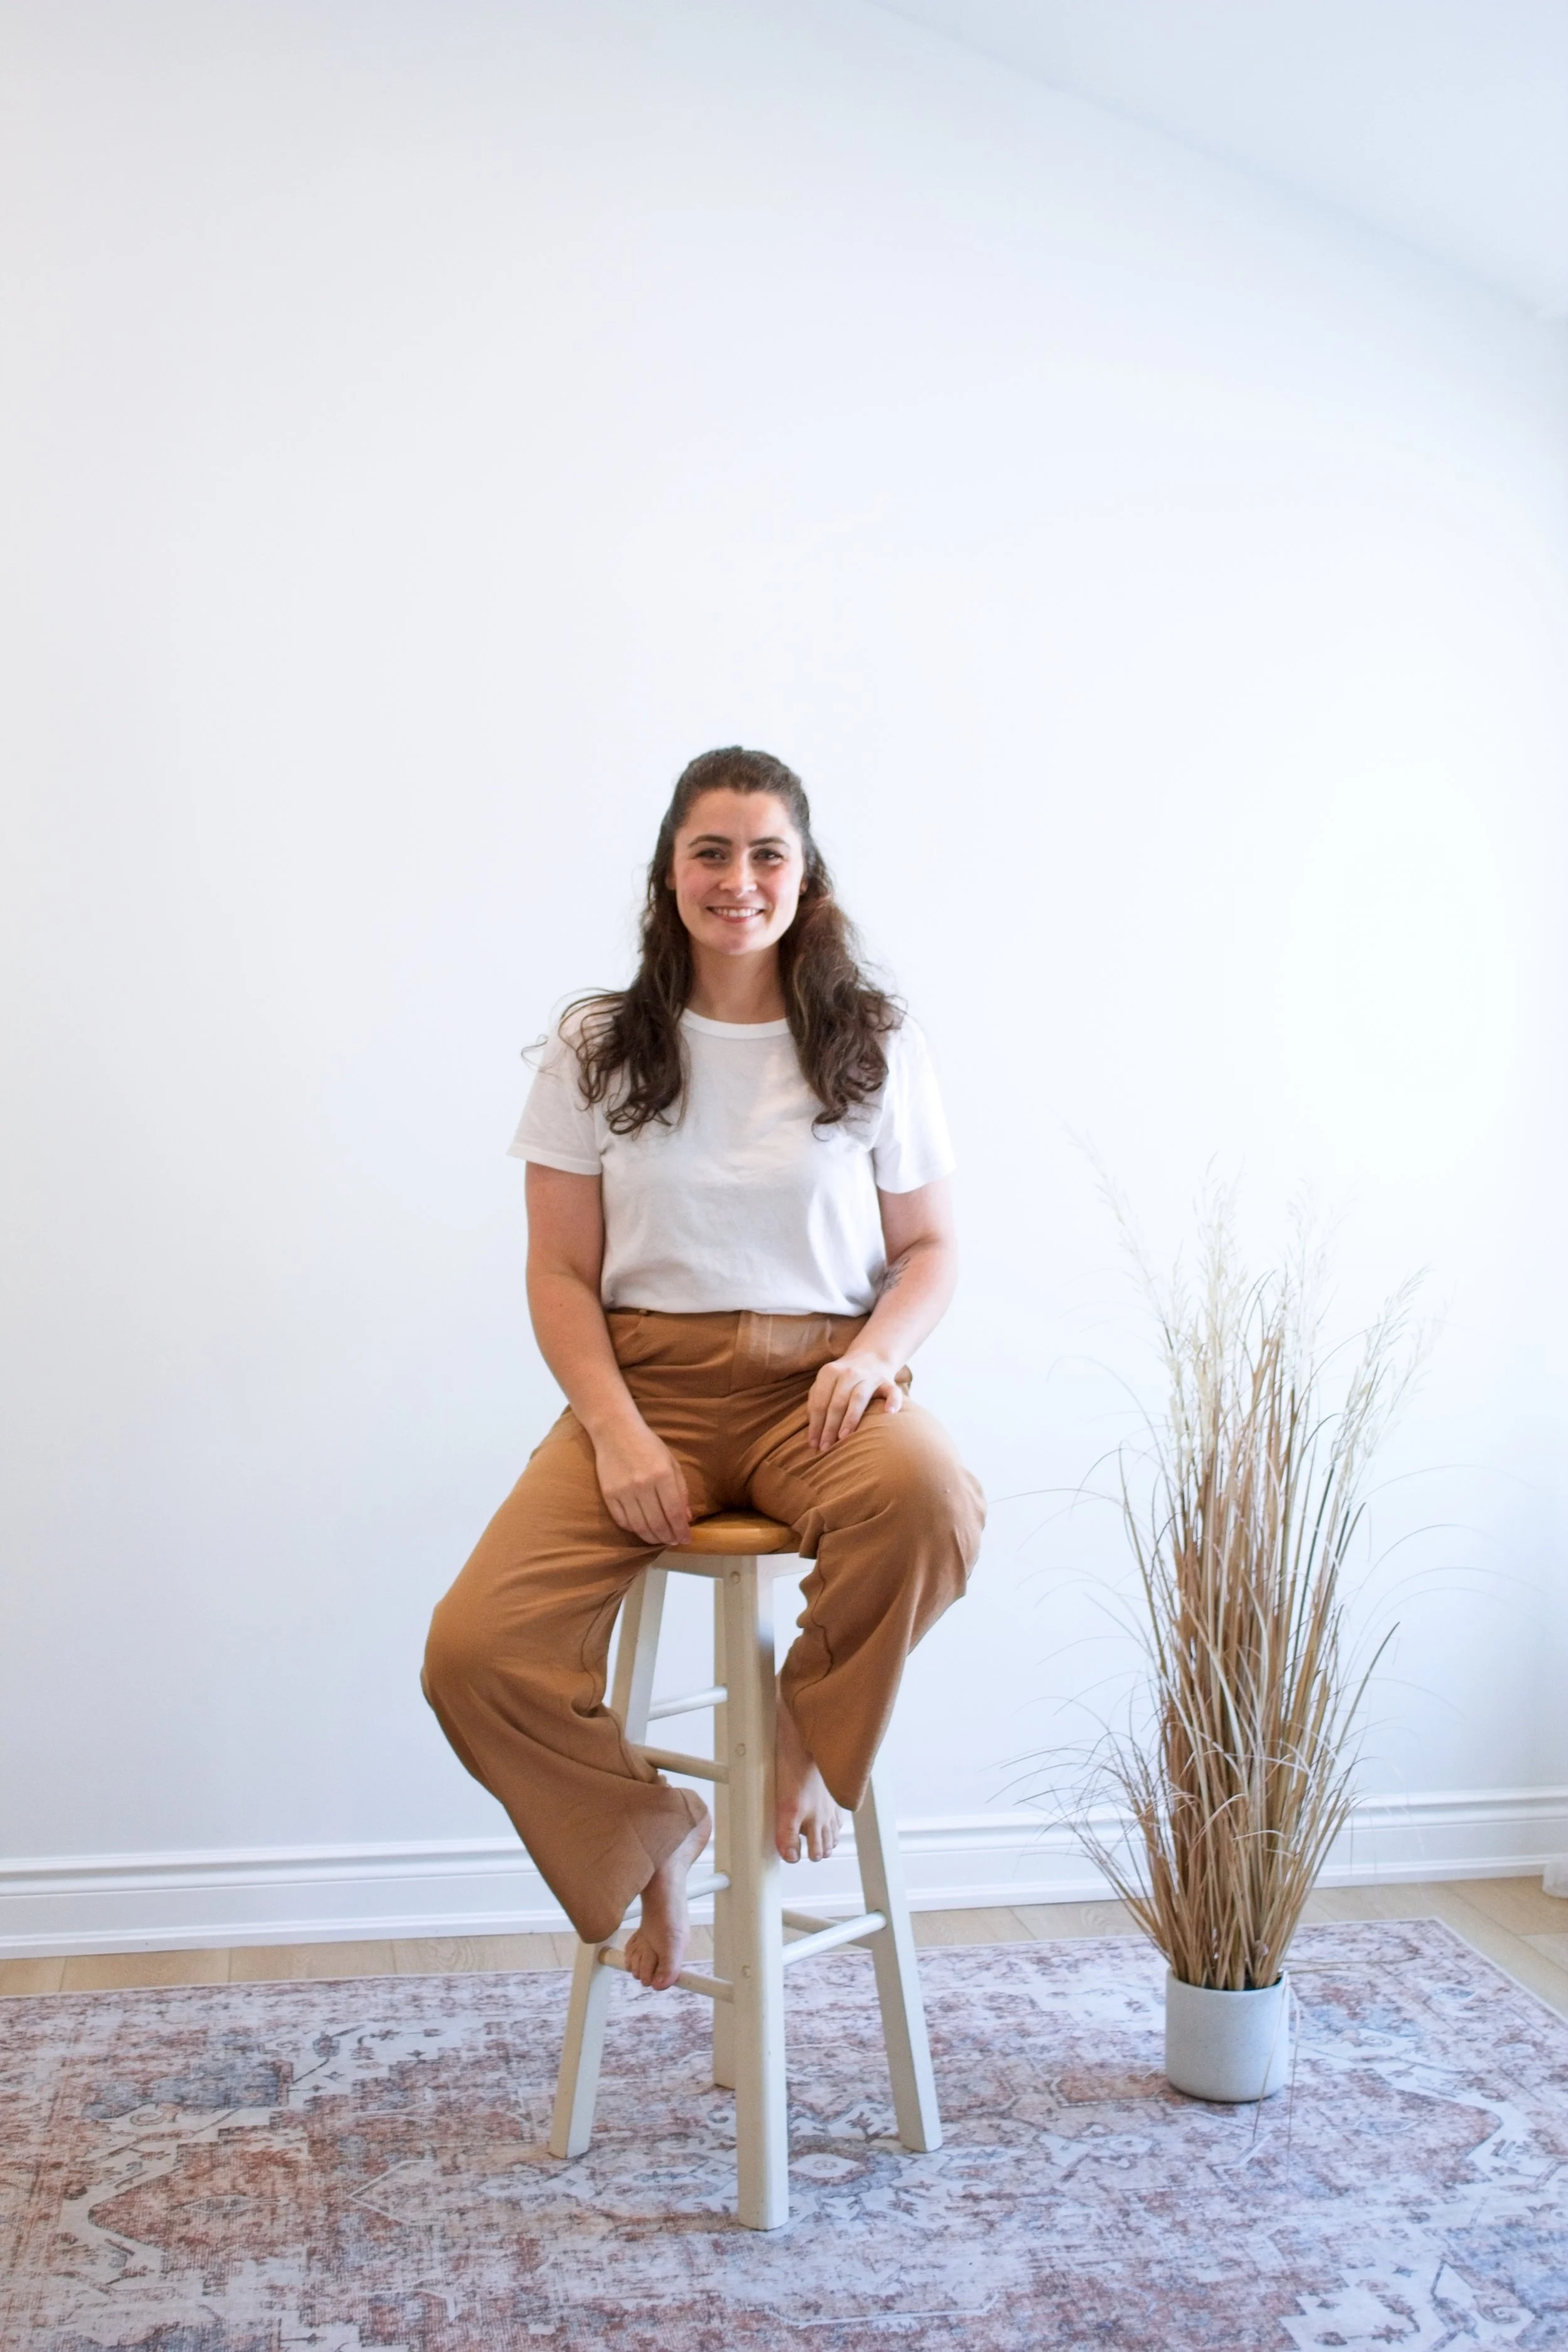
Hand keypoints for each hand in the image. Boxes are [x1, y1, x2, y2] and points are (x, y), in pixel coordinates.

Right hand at [590, 1416, 691, 1547]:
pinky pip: (622, 1520)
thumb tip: (686, 1518)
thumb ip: (681, 1490)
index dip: (681, 1530)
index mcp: (662, 1475)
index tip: (686, 1539)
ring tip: (660, 1540)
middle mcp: (643, 1485)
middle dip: (668, 1537)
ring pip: (639, 1526)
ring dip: (652, 1538)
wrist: (615, 1430)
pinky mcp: (608, 1494)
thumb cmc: (648, 1445)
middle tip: (674, 1541)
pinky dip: (634, 1529)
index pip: (674, 1512)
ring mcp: (624, 1491)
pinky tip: (642, 1530)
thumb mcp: (671, 1462)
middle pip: (657, 1523)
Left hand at [806, 1350, 903, 1451]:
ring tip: (843, 1437)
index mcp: (829, 1372)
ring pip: (858, 1397)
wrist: (870, 1357)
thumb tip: (813, 1430)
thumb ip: (816, 1401)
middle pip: (837, 1402)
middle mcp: (849, 1373)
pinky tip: (890, 1412)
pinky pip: (892, 1391)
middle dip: (829, 1427)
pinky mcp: (888, 1381)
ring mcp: (869, 1376)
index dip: (815, 1424)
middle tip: (825, 1448)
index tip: (814, 1444)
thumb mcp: (826, 1383)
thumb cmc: (843, 1379)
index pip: (820, 1402)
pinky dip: (893, 1400)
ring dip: (850, 1418)